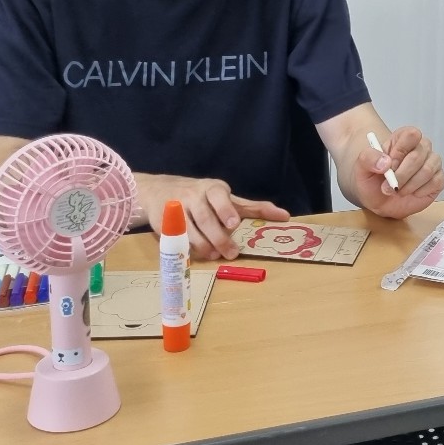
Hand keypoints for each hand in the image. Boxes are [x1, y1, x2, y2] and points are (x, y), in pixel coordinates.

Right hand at [135, 174, 288, 260]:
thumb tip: (284, 216)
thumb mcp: (226, 199)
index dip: (226, 209)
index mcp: (213, 188)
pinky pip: (175, 237)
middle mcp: (194, 195)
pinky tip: (194, 254)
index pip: (220, 196)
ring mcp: (176, 208)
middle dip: (218, 237)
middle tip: (231, 253)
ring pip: (189, 229)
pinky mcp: (163, 221)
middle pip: (205, 218)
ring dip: (203, 245)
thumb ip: (252, 208)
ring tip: (214, 256)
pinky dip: (185, 247)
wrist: (158, 190)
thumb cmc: (202, 197)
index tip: (233, 224)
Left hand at [356, 126, 443, 218]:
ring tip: (397, 191)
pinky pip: (437, 182)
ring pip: (428, 170)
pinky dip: (421, 191)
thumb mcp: (361, 168)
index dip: (400, 151)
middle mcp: (421, 148)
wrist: (378, 199)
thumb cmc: (372, 180)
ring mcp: (431, 163)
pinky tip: (410, 193)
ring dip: (410, 185)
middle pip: (419, 155)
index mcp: (402, 139)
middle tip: (389, 186)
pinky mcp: (438, 179)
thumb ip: (368, 158)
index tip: (389, 166)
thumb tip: (385, 162)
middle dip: (402, 175)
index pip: (411, 134)